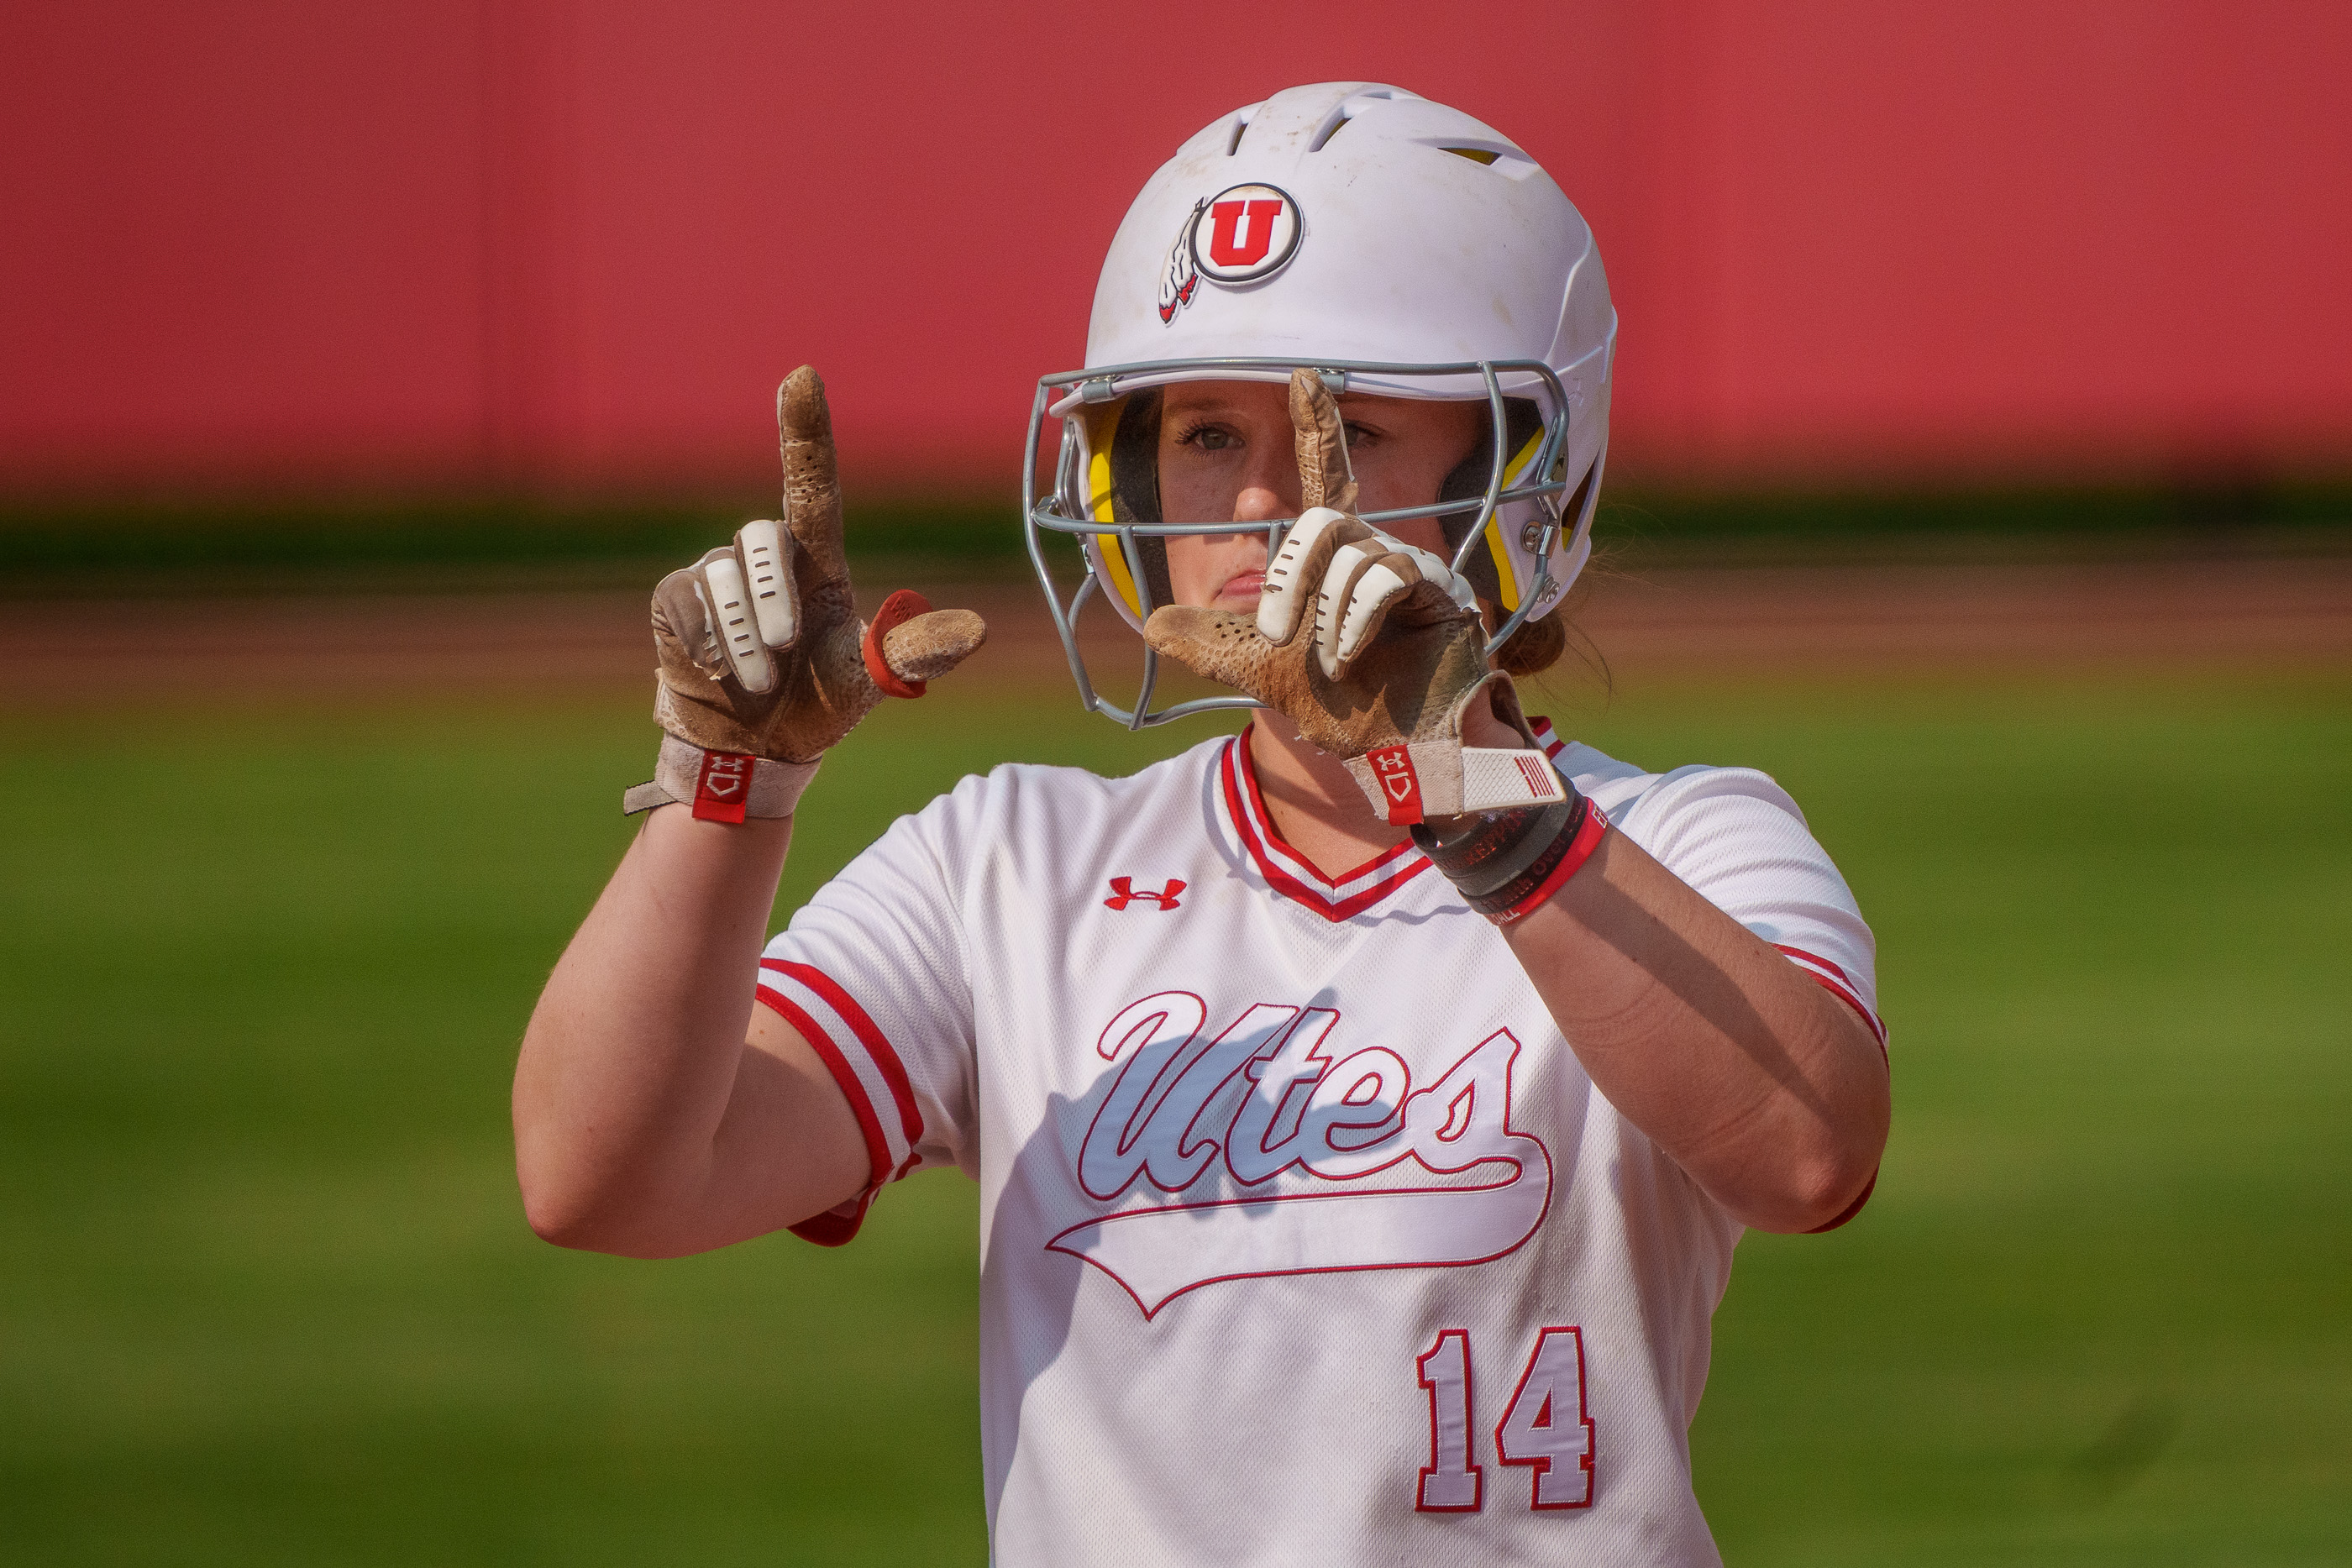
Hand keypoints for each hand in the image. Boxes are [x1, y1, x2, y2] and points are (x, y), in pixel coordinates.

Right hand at [651, 366, 985, 761]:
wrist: (753, 750)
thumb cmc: (817, 703)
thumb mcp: (869, 680)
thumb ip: (914, 653)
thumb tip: (977, 630)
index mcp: (817, 560)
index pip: (813, 482)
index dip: (807, 430)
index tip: (802, 376)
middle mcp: (766, 556)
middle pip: (763, 538)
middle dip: (775, 599)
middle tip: (784, 655)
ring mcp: (716, 574)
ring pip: (723, 578)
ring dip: (746, 638)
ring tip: (761, 682)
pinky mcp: (676, 601)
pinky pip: (688, 604)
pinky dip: (710, 646)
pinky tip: (724, 674)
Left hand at [1141, 370, 1559, 822]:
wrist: (1390, 755)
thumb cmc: (1338, 708)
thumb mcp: (1257, 673)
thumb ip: (1208, 645)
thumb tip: (1150, 624)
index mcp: (1333, 558)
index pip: (1325, 476)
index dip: (1319, 425)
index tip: (1303, 376)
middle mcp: (1373, 551)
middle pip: (1322, 519)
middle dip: (1288, 576)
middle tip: (1277, 633)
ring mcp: (1410, 569)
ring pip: (1351, 553)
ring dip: (1323, 614)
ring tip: (1326, 661)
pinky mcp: (1440, 594)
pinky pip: (1386, 576)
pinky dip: (1353, 619)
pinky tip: (1349, 654)